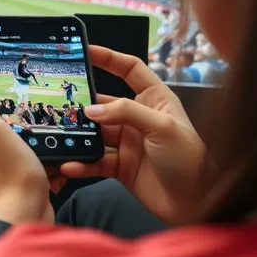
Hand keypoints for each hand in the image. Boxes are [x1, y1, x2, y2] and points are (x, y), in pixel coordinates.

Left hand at [0, 72, 53, 223]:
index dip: (10, 122)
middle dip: (26, 143)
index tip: (26, 124)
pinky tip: (49, 180)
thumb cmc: (13, 176)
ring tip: (48, 164)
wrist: (24, 219)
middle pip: (6, 144)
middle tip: (41, 144)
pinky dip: (39, 180)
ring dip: (36, 162)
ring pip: (18, 163)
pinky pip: (26, 182)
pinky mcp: (10, 199)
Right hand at [58, 46, 205, 224]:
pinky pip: (94, 160)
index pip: (130, 70)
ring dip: (79, 135)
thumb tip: (91, 110)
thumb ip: (126, 112)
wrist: (197, 205)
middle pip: (104, 103)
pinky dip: (81, 162)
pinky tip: (70, 164)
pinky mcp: (119, 167)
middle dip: (83, 103)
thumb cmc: (189, 159)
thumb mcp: (163, 127)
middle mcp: (138, 118)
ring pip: (95, 133)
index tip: (85, 51)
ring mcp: (127, 143)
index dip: (109, 58)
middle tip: (59, 101)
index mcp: (155, 100)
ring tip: (60, 134)